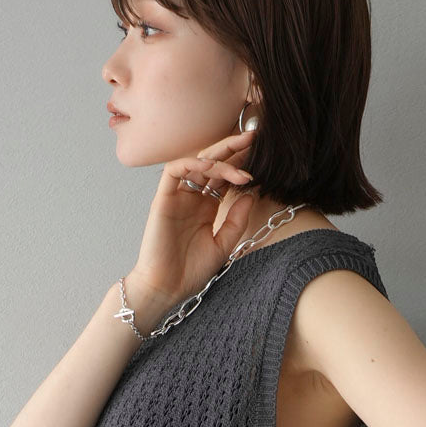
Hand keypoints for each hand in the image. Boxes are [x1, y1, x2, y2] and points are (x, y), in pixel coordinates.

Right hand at [127, 128, 257, 313]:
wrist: (166, 288)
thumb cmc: (191, 271)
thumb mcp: (224, 244)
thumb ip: (237, 219)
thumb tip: (251, 193)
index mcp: (206, 207)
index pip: (224, 177)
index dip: (241, 164)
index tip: (262, 157)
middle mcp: (192, 198)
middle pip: (212, 164)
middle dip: (232, 149)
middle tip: (253, 138)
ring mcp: (177, 197)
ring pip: (197, 163)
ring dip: (219, 158)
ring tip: (241, 162)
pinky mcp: (163, 199)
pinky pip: (175, 170)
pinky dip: (194, 163)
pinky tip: (214, 168)